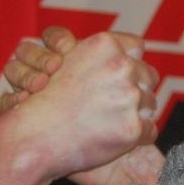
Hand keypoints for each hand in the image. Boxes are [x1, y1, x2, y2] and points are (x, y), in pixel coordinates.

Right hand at [2, 27, 164, 184]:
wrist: (32, 138)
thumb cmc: (45, 102)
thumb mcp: (66, 61)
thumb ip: (99, 55)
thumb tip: (134, 55)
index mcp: (104, 45)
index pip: (137, 48)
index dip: (130, 63)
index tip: (120, 77)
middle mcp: (120, 66)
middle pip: (148, 75)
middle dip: (137, 88)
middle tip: (115, 104)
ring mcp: (128, 97)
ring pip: (151, 103)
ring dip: (136, 113)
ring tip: (111, 123)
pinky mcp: (132, 128)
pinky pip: (150, 131)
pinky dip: (137, 137)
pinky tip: (116, 139)